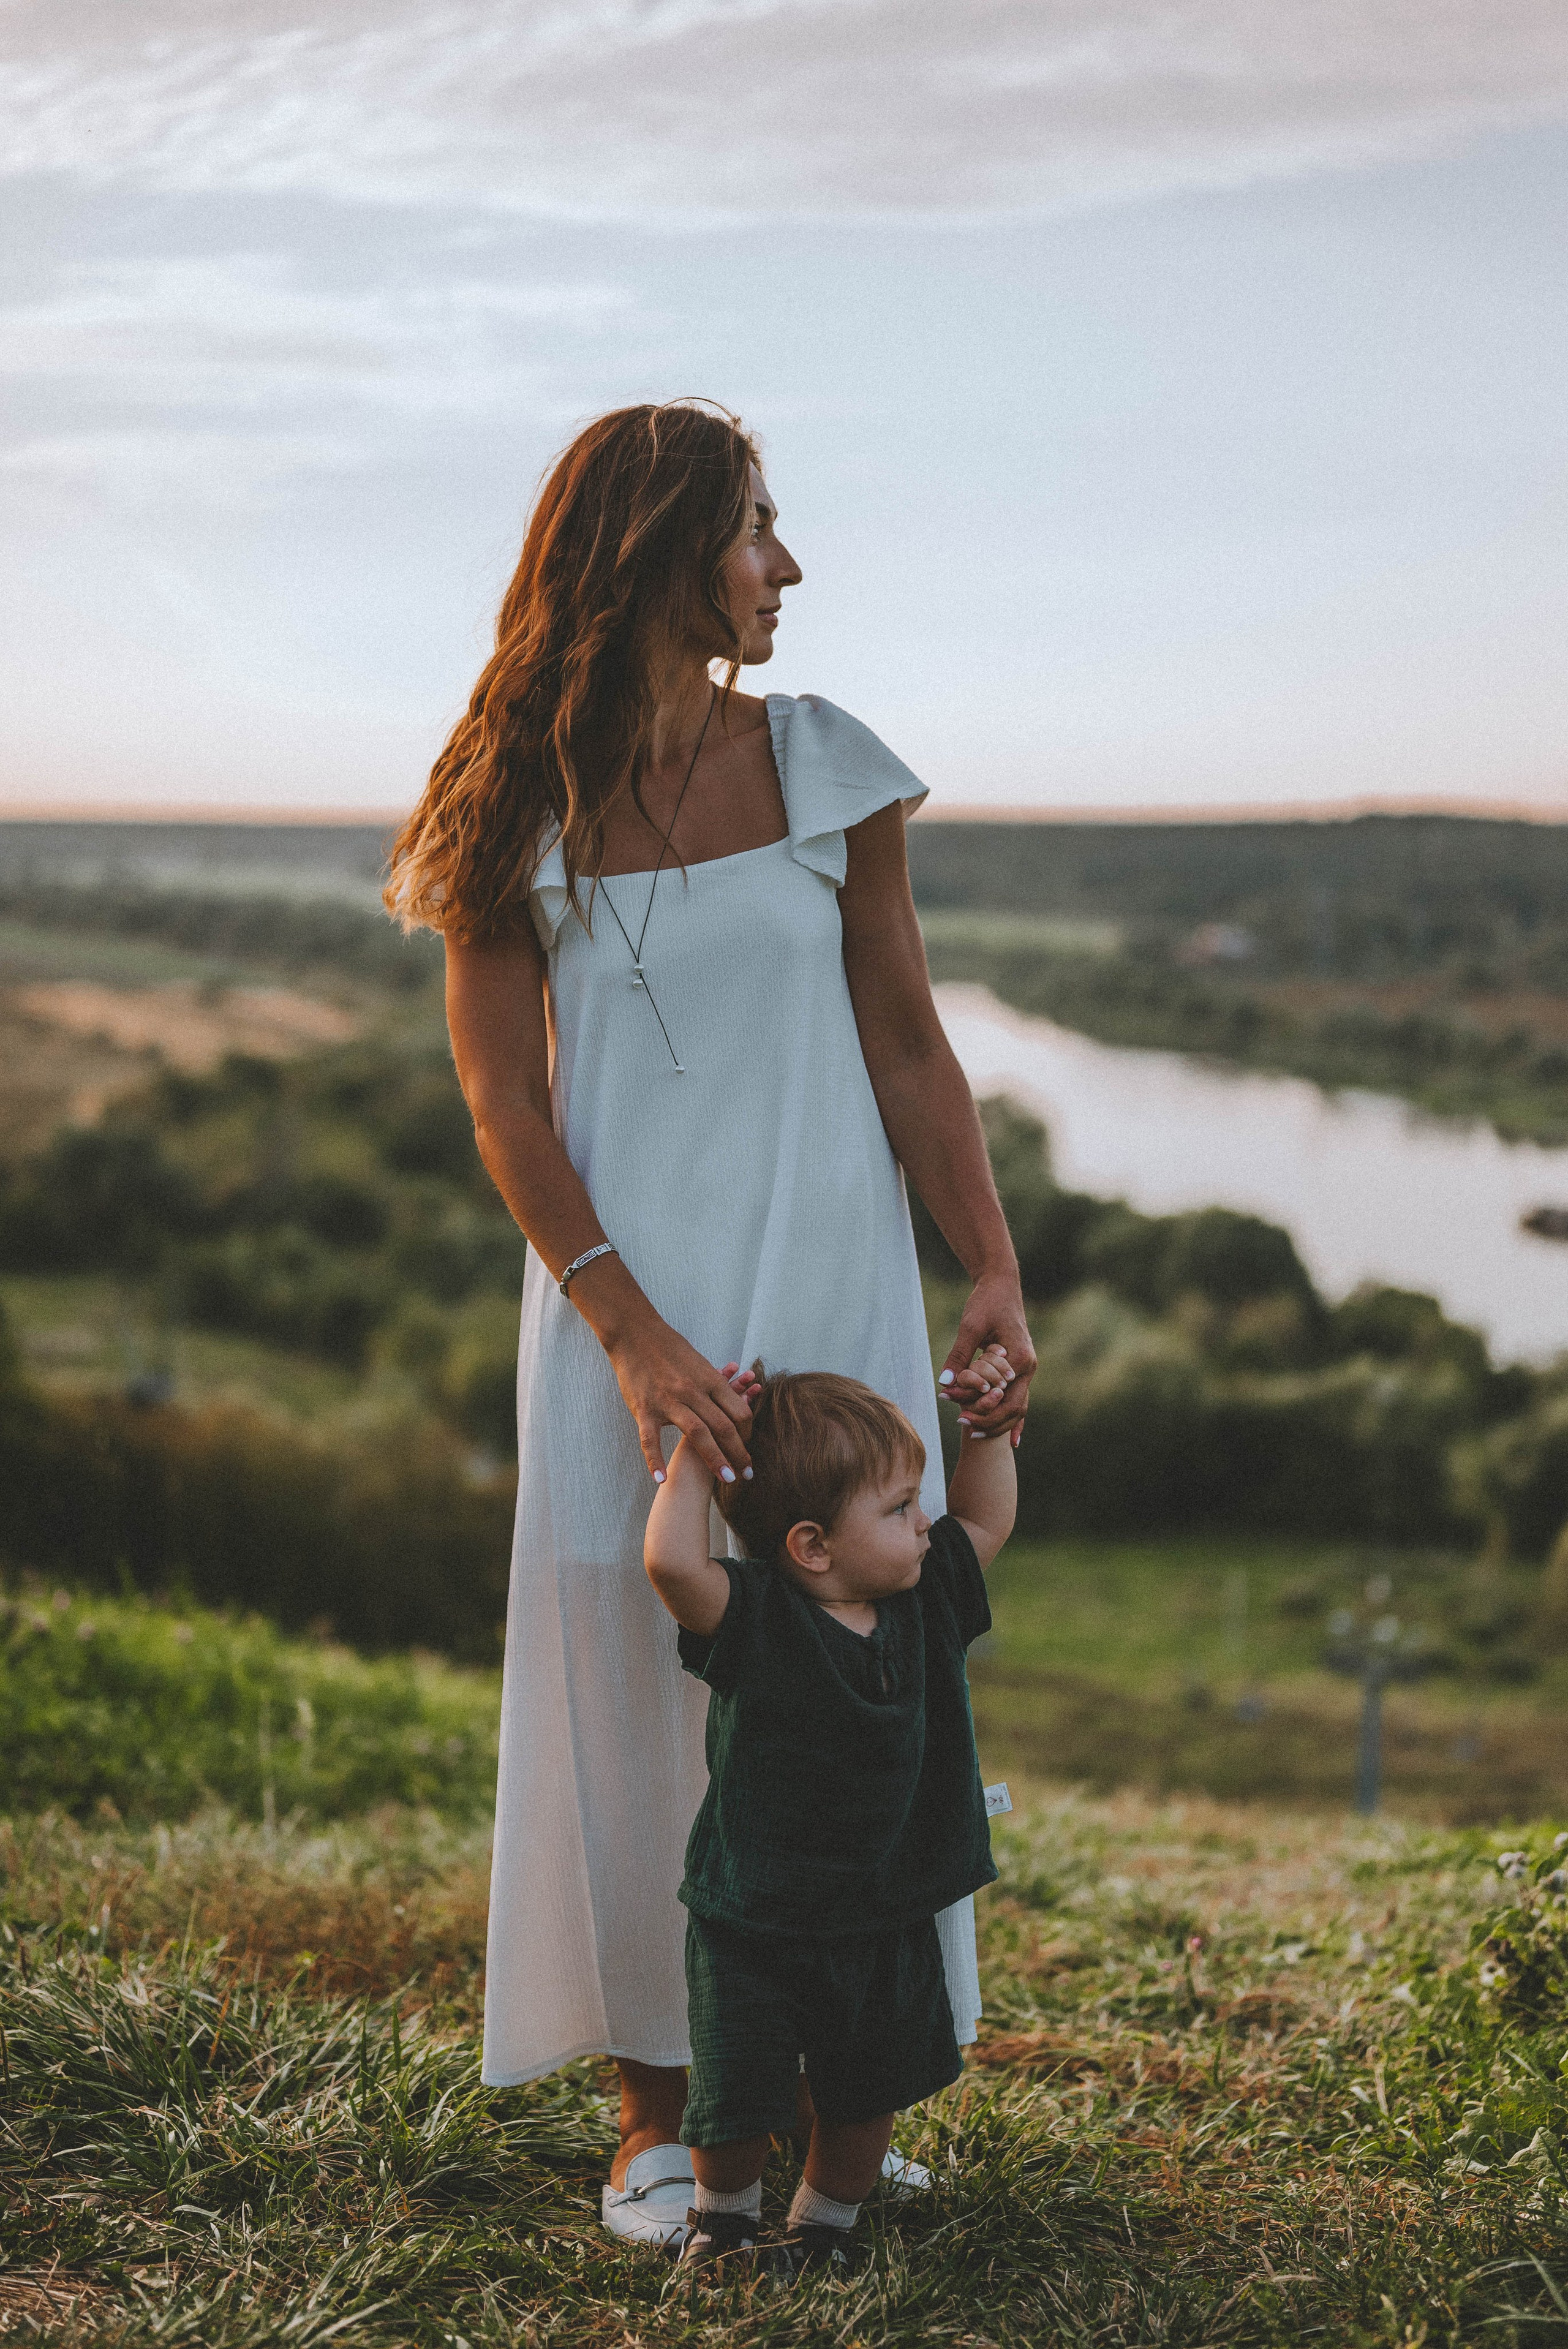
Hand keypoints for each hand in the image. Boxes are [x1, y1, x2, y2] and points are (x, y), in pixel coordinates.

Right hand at [605, 1317, 755, 1483]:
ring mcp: (668, 1401)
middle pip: (723, 1426)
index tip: (748, 1449)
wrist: (636, 1334)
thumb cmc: (669, 1347)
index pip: (738, 1411)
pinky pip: (650, 1439)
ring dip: (714, 1459)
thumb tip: (732, 1405)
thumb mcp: (699, 1363)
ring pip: (697, 1433)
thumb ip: (714, 1386)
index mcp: (709, 1379)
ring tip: (727, 1479)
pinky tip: (662, 1479)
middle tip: (748, 1474)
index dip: (748, 1433)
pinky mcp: (644, 1409)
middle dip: (739, 1453)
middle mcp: (692, 1391)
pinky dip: (655, 1460)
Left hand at [938, 1272, 1035, 1446]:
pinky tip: (1011, 1440)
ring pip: (1017, 1407)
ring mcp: (1027, 1369)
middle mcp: (1028, 1367)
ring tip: (973, 1431)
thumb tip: (944, 1383)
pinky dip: (1013, 1418)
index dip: (979, 1408)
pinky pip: (1018, 1398)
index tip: (957, 1414)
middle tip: (963, 1427)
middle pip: (1013, 1408)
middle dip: (989, 1421)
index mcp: (1020, 1359)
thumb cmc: (986, 1303)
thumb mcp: (969, 1328)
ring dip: (998, 1421)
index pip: (1002, 1396)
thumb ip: (959, 1356)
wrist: (1001, 1286)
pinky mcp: (1020, 1369)